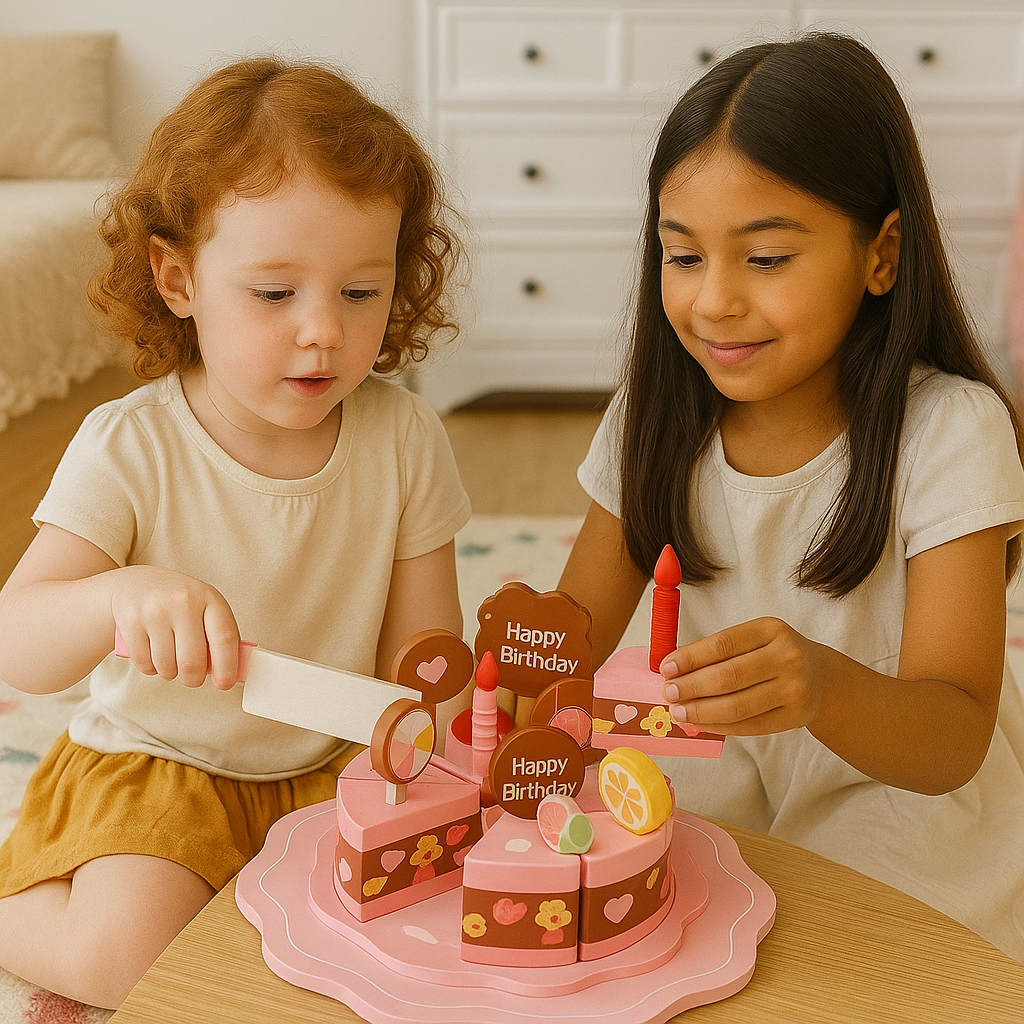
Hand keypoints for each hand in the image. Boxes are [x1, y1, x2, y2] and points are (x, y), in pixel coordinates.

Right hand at [109, 565, 240, 689]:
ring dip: (170, 673)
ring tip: (171, 659)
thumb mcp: (205, 609)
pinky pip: (144, 664)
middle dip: (194, 679)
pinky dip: (150, 668)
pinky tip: (153, 653)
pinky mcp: (130, 621)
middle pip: (192, 661)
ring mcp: (154, 610)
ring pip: (166, 666)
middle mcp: (183, 601)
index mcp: (209, 597)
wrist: (137, 583)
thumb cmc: (180, 603)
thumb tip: (230, 673)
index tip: (225, 684)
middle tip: (193, 678)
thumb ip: (219, 637)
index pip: (224, 637)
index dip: (227, 667)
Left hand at [659, 617, 828, 735]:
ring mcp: (794, 689)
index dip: (690, 658)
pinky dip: (719, 726)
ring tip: (679, 712)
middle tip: (669, 693)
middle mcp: (787, 657)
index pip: (723, 644)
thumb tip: (673, 668)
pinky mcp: (794, 717)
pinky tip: (700, 723)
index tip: (666, 668)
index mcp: (771, 629)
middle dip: (691, 687)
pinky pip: (748, 726)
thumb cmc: (774, 655)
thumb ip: (718, 651)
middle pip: (728, 677)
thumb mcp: (754, 639)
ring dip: (701, 711)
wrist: (821, 677)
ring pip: (737, 706)